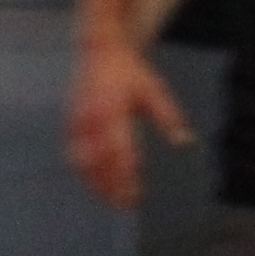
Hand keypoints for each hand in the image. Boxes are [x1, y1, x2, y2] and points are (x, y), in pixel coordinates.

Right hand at [66, 40, 186, 208]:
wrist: (100, 50)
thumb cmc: (132, 73)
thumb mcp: (155, 91)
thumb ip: (169, 118)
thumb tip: (184, 143)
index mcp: (112, 111)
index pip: (119, 153)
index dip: (126, 177)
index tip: (135, 196)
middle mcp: (90, 119)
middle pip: (97, 163)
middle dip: (109, 187)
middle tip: (125, 205)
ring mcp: (76, 121)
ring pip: (80, 162)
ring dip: (94, 183)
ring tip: (110, 199)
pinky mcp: (69, 123)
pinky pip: (74, 153)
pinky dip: (85, 171)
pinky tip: (97, 182)